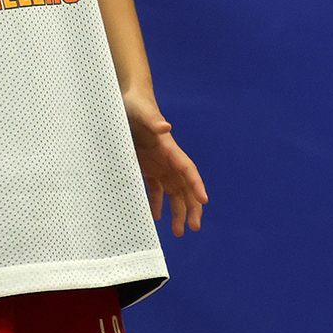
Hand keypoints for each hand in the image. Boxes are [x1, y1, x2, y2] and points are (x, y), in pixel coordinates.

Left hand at [127, 92, 207, 231]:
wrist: (129, 100)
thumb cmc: (137, 106)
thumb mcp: (143, 113)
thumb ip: (154, 121)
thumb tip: (166, 127)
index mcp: (170, 150)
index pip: (188, 170)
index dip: (196, 185)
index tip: (203, 201)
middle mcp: (168, 160)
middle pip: (185, 187)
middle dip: (191, 207)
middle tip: (194, 227)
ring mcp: (158, 164)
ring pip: (173, 192)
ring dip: (177, 211)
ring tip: (178, 232)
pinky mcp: (147, 166)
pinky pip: (155, 189)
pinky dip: (157, 203)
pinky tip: (156, 217)